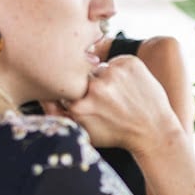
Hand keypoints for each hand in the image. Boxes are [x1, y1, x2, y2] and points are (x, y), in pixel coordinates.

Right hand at [48, 57, 180, 154]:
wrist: (154, 132)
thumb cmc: (116, 134)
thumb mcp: (83, 131)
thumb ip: (57, 114)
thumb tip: (41, 93)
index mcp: (79, 103)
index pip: (62, 85)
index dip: (71, 92)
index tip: (84, 100)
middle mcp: (95, 86)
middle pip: (80, 74)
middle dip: (88, 84)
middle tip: (105, 99)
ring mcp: (114, 72)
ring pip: (98, 66)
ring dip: (104, 77)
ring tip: (118, 95)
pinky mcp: (130, 63)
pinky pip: (116, 60)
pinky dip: (120, 71)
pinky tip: (128, 87)